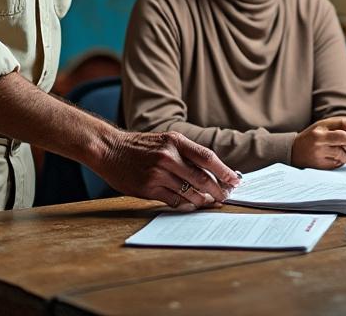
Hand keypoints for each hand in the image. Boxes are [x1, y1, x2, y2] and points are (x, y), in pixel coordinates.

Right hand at [94, 130, 240, 210]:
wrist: (109, 149)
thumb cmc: (141, 146)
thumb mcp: (166, 141)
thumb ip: (187, 154)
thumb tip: (212, 172)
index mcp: (175, 141)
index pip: (207, 157)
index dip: (224, 171)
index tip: (235, 181)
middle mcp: (168, 156)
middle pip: (202, 178)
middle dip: (218, 190)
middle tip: (226, 197)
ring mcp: (157, 173)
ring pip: (189, 192)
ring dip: (203, 200)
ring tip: (210, 202)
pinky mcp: (148, 188)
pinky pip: (173, 200)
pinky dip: (185, 204)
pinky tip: (190, 204)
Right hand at [293, 116, 345, 168]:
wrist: (294, 151)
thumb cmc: (314, 138)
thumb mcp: (324, 127)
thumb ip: (342, 128)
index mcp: (321, 126)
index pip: (343, 122)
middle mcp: (319, 137)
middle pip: (344, 138)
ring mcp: (318, 151)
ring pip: (342, 153)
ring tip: (343, 154)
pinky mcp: (319, 164)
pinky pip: (337, 163)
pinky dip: (340, 161)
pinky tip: (334, 159)